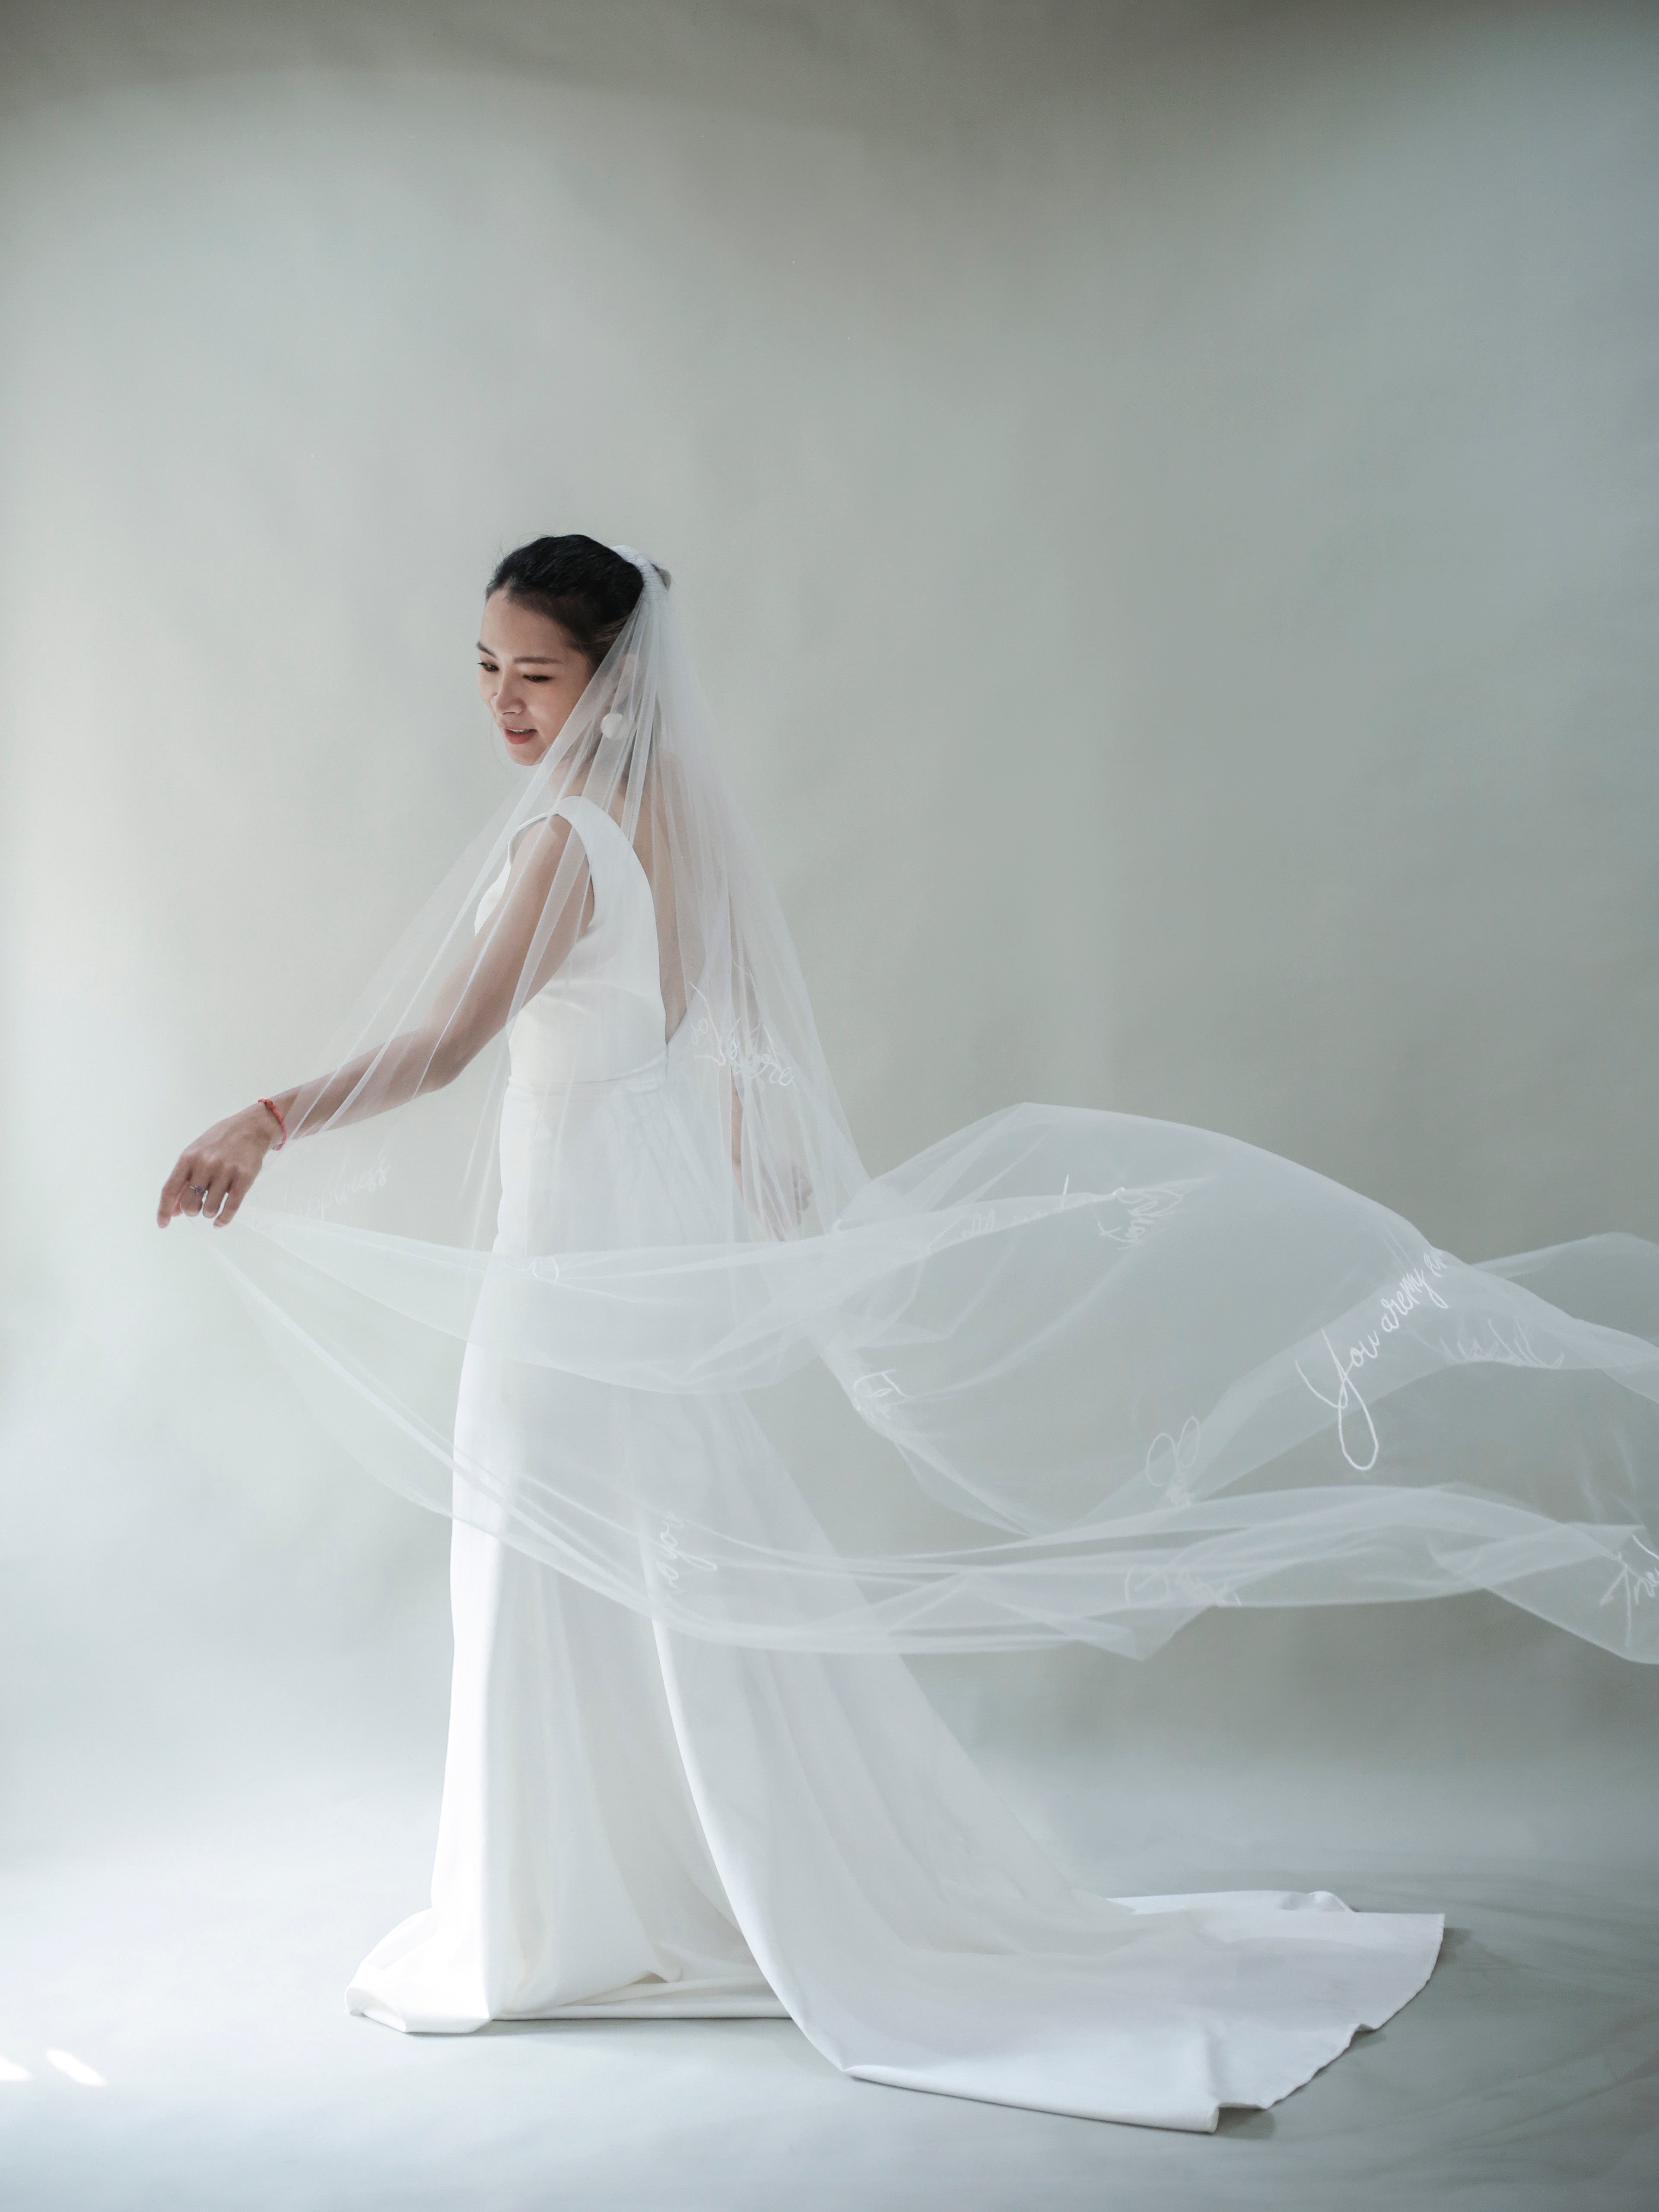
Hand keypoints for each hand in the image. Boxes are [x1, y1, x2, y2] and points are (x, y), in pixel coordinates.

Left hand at [157, 1105, 277, 1228]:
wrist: (251, 1127)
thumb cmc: (220, 1141)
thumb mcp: (196, 1154)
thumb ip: (184, 1180)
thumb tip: (173, 1210)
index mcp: (188, 1158)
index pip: (170, 1189)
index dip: (164, 1210)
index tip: (163, 1224)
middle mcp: (205, 1164)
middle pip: (189, 1204)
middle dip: (191, 1211)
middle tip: (198, 1206)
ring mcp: (225, 1171)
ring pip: (209, 1209)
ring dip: (209, 1213)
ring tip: (212, 1206)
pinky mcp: (244, 1178)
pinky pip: (230, 1208)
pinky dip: (223, 1220)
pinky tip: (220, 1221)